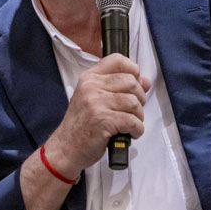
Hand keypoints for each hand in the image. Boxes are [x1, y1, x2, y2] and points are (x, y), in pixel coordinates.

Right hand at [46, 53, 150, 176]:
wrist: (65, 148)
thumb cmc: (81, 126)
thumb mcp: (95, 100)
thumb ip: (119, 88)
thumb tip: (145, 81)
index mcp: (89, 78)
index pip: (117, 60)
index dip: (133, 70)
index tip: (136, 83)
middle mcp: (91, 86)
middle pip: (131, 82)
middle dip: (140, 99)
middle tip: (132, 111)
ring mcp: (96, 102)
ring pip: (134, 102)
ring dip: (138, 117)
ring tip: (129, 124)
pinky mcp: (103, 120)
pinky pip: (133, 121)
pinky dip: (137, 129)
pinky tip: (129, 133)